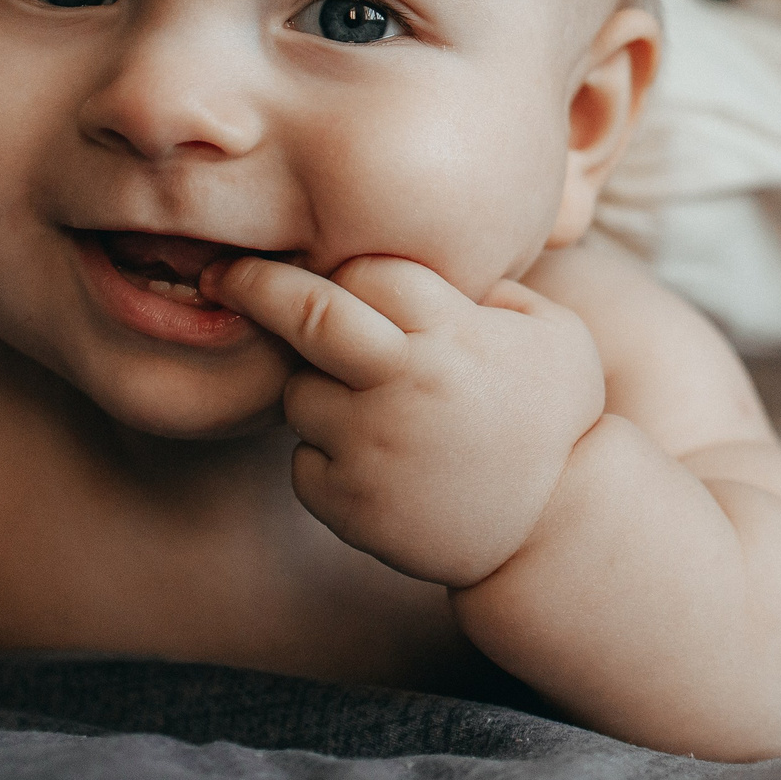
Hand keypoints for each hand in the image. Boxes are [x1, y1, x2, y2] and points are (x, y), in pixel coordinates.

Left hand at [207, 255, 606, 588]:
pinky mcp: (347, 502)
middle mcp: (403, 384)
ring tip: (375, 413)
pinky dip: (327, 459)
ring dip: (319, 393)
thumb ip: (497, 284)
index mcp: (453, 334)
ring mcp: (370, 446)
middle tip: (223, 274)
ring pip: (298, 394)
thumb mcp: (557, 333)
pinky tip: (379, 466)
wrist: (554, 529)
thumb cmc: (554, 420)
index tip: (334, 273)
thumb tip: (439, 250)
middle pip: (305, 314)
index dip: (354, 273)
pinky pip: (303, 460)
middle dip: (255, 284)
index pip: (368, 271)